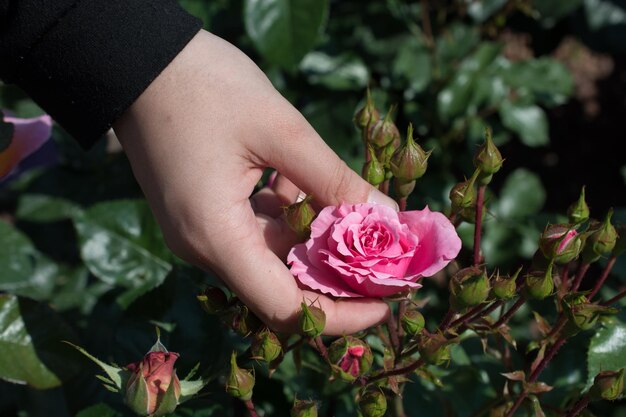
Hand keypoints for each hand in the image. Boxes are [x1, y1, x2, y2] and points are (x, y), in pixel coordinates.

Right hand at [113, 30, 396, 334]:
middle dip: (338, 275)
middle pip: (282, 287)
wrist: (139, 62)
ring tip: (360, 209)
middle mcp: (205, 248)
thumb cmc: (204, 87)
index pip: (285, 309)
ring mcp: (202, 231)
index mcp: (216, 238)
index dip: (342, 314)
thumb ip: (334, 179)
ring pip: (273, 255)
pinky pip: (257, 229)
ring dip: (317, 236)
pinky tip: (308, 181)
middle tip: (388, 256)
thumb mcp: (280, 129)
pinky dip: (290, 213)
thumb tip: (388, 217)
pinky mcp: (204, 211)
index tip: (389, 299)